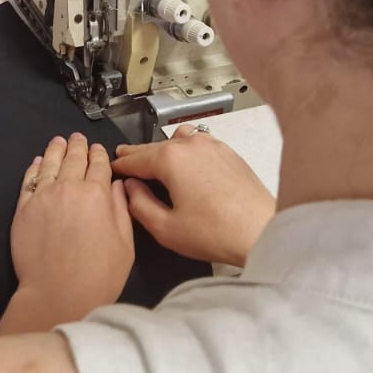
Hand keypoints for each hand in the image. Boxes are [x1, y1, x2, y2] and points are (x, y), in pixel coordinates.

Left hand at [0, 134, 134, 333]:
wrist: (58, 293)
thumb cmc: (99, 274)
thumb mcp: (125, 243)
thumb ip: (121, 209)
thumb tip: (117, 185)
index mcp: (97, 194)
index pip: (99, 165)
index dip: (99, 155)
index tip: (98, 149)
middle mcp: (69, 188)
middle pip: (73, 159)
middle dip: (77, 147)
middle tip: (77, 138)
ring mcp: (43, 196)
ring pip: (49, 164)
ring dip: (55, 150)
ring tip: (58, 141)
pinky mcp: (23, 208)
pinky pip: (29, 180)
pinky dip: (35, 168)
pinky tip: (38, 162)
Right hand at [112, 126, 275, 266]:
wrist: (262, 231)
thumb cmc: (217, 232)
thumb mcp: (164, 227)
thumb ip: (138, 205)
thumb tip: (130, 189)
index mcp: (170, 159)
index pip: (134, 159)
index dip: (119, 166)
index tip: (110, 170)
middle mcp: (191, 145)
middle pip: (154, 147)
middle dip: (137, 155)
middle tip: (123, 159)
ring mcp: (213, 145)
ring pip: (177, 140)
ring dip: (163, 149)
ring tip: (155, 163)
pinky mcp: (229, 153)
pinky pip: (199, 143)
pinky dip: (185, 149)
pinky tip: (185, 164)